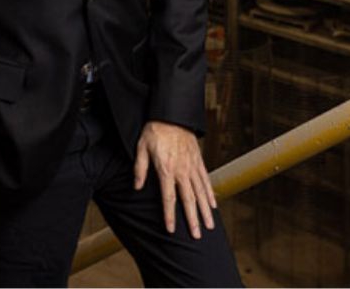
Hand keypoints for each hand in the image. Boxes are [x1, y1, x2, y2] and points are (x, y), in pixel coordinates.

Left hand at [134, 121, 216, 238]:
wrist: (171, 113)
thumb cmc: (154, 129)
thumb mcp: (141, 147)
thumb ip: (139, 168)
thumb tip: (136, 186)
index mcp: (166, 169)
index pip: (168, 198)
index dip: (170, 215)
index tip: (171, 229)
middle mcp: (181, 170)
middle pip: (188, 199)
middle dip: (192, 219)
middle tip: (197, 236)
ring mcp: (192, 166)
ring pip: (200, 192)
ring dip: (205, 210)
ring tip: (209, 226)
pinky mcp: (198, 160)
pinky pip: (205, 179)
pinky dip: (210, 193)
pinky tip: (213, 205)